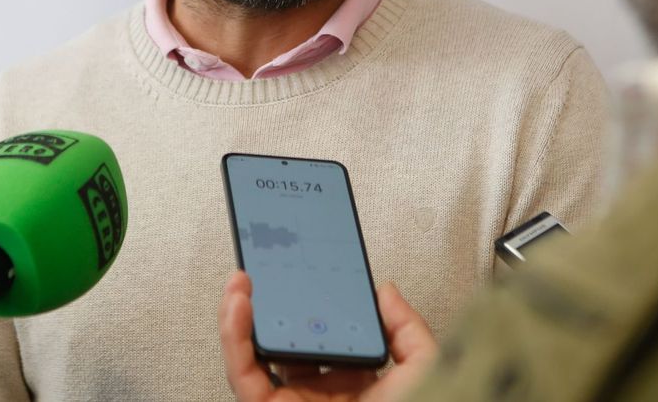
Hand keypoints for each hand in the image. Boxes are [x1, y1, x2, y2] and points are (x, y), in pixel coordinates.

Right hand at [220, 271, 437, 401]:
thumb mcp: (423, 368)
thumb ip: (408, 328)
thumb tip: (385, 292)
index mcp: (353, 381)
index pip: (321, 333)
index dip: (305, 300)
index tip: (299, 268)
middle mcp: (318, 391)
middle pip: (280, 340)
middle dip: (265, 302)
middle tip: (262, 269)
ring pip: (251, 356)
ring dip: (238, 316)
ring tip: (241, 282)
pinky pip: (243, 375)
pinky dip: (234, 340)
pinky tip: (238, 308)